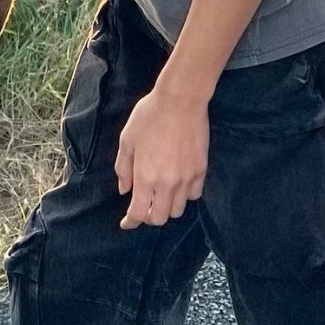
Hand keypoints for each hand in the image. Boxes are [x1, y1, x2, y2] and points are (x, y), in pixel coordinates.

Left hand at [115, 79, 209, 227]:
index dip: (131, 222)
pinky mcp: (200, 170)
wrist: (181, 101)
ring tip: (161, 195)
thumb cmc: (149, 117)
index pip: (139, 213)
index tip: (126, 223)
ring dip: (167, 207)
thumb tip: (125, 189)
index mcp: (145, 177)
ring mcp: (186, 178)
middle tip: (144, 205)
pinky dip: (184, 196)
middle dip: (149, 216)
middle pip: (159, 218)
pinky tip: (178, 184)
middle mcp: (167, 184)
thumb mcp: (127, 140)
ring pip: (178, 210)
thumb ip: (124, 168)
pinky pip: (193, 195)